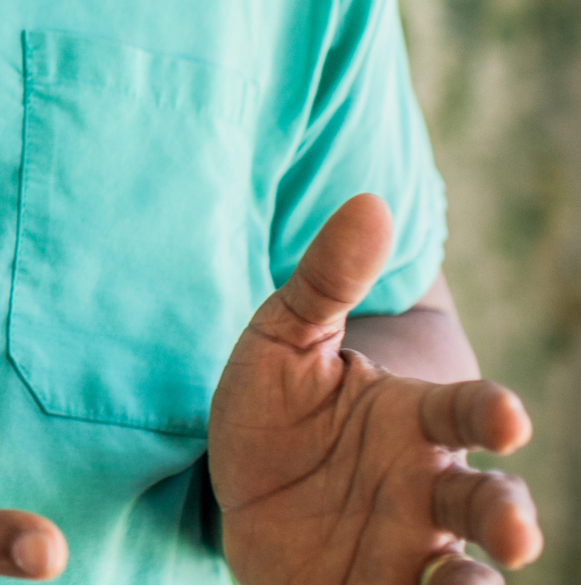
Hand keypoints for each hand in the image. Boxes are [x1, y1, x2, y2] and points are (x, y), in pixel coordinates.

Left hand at [212, 195, 541, 583]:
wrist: (234, 490)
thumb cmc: (273, 410)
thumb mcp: (281, 340)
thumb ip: (323, 279)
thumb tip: (367, 201)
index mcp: (413, 421)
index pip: (469, 414)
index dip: (492, 414)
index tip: (507, 418)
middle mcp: (426, 489)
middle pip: (490, 506)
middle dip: (510, 518)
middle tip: (514, 530)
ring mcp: (408, 548)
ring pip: (468, 575)